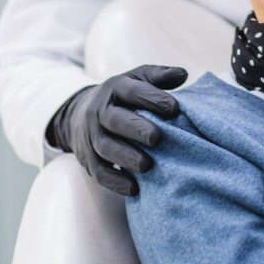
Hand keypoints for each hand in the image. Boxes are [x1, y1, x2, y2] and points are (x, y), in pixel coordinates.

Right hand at [49, 64, 187, 195]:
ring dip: (125, 157)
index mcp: (114, 89)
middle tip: (156, 138)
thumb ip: (159, 76)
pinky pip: (99, 172)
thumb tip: (183, 74)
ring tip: (147, 166)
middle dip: (135, 129)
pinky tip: (134, 188)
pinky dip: (115, 182)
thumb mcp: (137, 79)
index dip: (152, 98)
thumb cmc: (121, 97)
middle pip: (114, 120)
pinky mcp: (88, 159)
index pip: (131, 91)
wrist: (79, 113)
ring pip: (105, 148)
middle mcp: (99, 111)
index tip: (175, 108)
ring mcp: (91, 136)